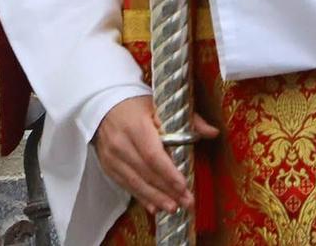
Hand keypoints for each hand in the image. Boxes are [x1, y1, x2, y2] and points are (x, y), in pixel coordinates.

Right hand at [93, 95, 218, 214]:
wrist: (102, 106)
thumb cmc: (137, 106)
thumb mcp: (162, 106)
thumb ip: (188, 120)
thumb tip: (213, 132)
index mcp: (136, 127)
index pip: (153, 155)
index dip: (168, 173)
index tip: (183, 185)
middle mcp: (121, 145)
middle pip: (146, 172)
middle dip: (167, 190)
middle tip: (186, 202)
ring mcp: (112, 158)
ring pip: (135, 182)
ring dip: (155, 198)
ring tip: (173, 208)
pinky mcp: (108, 166)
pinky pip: (125, 185)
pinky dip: (141, 197)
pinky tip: (154, 207)